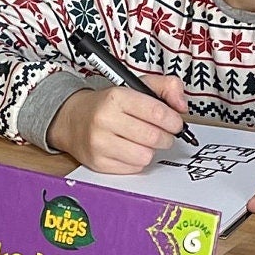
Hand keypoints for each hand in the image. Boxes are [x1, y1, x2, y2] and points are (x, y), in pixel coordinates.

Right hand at [48, 72, 189, 173]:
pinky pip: (134, 168)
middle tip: (163, 134)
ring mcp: (100, 143)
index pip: (157, 112)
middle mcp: (105, 119)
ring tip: (145, 141)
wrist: (72, 119)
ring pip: (145, 156)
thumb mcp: (137, 86)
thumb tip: (182, 106)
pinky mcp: (98, 162)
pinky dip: (138, 160)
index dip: (173, 121)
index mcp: (116, 97)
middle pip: (154, 137)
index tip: (176, 123)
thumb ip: (166, 87)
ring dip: (151, 150)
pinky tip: (131, 149)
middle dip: (166, 137)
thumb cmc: (108, 104)